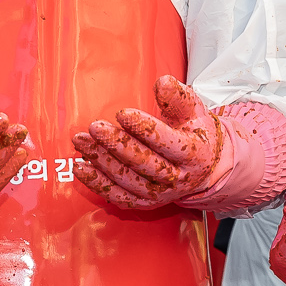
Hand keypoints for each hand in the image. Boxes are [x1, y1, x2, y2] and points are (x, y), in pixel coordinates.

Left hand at [72, 77, 221, 209]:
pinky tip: (81, 167)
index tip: (123, 114)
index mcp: (194, 154)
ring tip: (82, 141)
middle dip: (117, 144)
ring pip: (128, 180)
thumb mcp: (194, 110)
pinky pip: (118, 196)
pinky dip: (97, 183)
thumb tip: (162, 83)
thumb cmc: (194, 134)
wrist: (203, 167)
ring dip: (102, 161)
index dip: (144, 128)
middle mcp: (178, 178)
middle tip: (95, 127)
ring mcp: (160, 193)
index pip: (167, 142)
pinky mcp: (145, 202)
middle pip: (144, 163)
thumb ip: (177, 97)